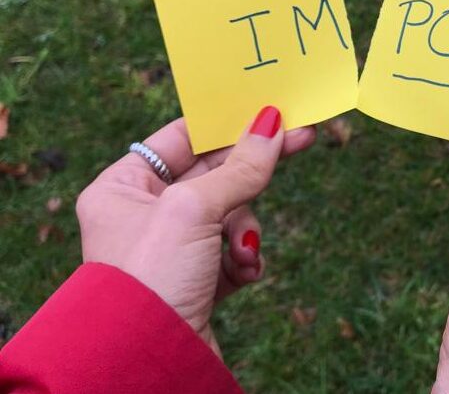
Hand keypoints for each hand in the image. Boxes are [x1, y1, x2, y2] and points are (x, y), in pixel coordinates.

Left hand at [76, 106, 314, 355]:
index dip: (225, 124)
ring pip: (230, 216)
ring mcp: (170, 251)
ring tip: (243, 253)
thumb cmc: (151, 278)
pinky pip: (231, 254)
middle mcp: (142, 216)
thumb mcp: (194, 210)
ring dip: (245, 231)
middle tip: (302, 141)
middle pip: (212, 176)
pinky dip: (243, 261)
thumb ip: (238, 168)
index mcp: (122, 188)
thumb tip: (271, 124)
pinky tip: (242, 274)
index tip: (267, 112)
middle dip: (249, 179)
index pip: (180, 139)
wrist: (147, 361)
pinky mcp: (194, 282)